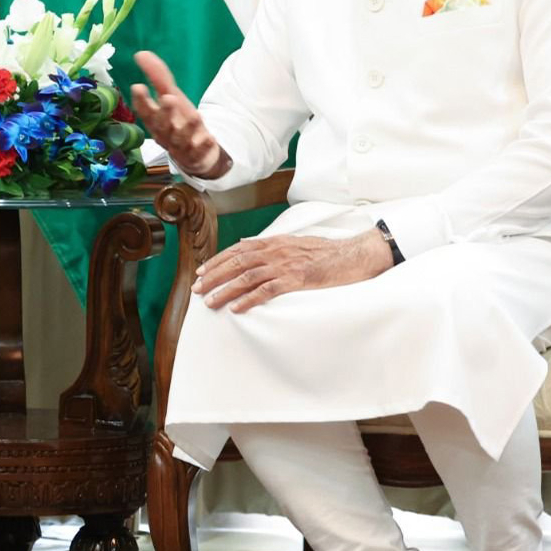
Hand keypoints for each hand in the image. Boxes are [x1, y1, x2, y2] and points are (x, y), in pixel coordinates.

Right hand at [129, 50, 229, 177]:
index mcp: (155, 120)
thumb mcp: (170, 96)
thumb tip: (140, 54)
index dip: (141, 100)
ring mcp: (180, 146)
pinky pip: (199, 153)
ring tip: (194, 115)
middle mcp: (165, 134)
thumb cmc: (178, 121)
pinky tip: (209, 138)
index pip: (144, 111)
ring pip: (181, 139)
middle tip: (168, 98)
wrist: (196, 152)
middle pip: (162, 125)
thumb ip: (157, 77)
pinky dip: (203, 147)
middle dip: (164, 112)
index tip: (138, 86)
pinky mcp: (196, 156)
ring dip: (187, 128)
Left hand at [192, 230, 394, 312]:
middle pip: (237, 262)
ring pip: (247, 276)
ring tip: (210, 301)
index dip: (217, 261)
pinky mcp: (297, 279)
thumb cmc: (326, 252)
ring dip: (225, 289)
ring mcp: (286, 265)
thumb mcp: (295, 243)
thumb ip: (270, 244)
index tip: (201, 271)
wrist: (353, 256)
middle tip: (197, 289)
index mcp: (275, 242)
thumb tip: (245, 244)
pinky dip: (250, 299)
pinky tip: (237, 308)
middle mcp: (276, 251)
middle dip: (214, 276)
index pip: (238, 249)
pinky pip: (268, 290)